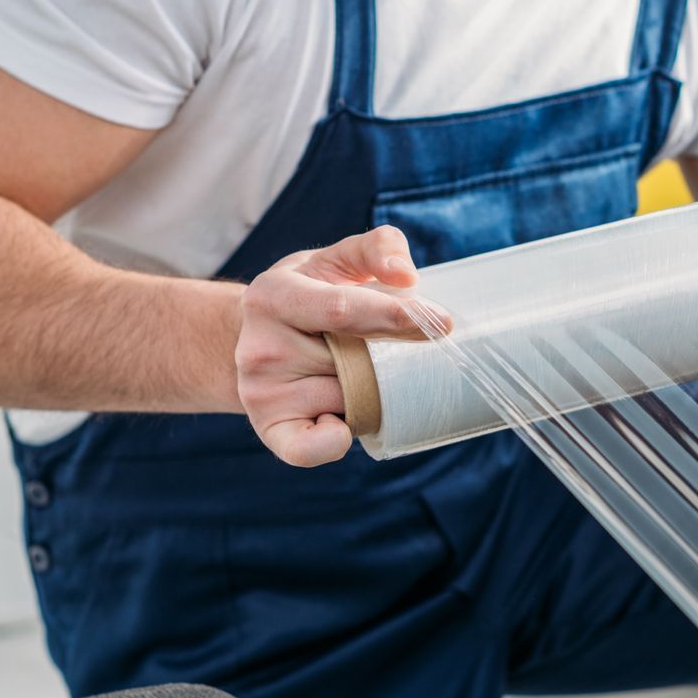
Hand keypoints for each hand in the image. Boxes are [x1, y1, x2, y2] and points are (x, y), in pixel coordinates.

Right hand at [236, 226, 448, 466]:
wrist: (255, 340)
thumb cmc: (310, 295)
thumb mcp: (336, 260)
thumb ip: (377, 248)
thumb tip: (407, 277)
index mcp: (274, 294)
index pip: (342, 310)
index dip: (396, 317)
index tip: (443, 323)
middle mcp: (260, 345)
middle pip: (353, 362)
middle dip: (385, 359)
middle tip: (386, 350)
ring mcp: (260, 391)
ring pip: (348, 401)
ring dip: (371, 392)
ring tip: (356, 373)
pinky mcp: (269, 429)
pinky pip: (311, 449)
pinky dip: (335, 441)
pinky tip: (342, 423)